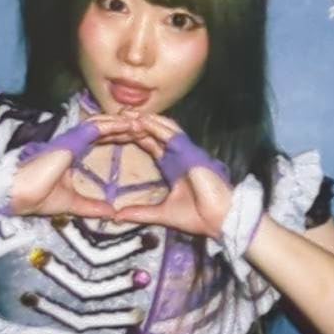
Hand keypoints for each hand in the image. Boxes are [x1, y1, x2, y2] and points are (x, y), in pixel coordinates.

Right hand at [8, 112, 142, 219]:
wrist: (20, 194)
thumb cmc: (38, 198)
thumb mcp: (72, 204)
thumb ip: (92, 206)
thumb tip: (111, 213)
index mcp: (73, 154)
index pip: (100, 140)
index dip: (118, 136)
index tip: (137, 137)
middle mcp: (73, 143)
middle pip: (104, 129)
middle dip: (124, 126)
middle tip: (145, 125)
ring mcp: (71, 139)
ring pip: (102, 124)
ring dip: (122, 122)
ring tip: (142, 121)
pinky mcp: (70, 140)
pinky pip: (96, 128)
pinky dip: (113, 125)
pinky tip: (129, 124)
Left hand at [107, 114, 234, 239]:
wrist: (219, 219)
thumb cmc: (198, 216)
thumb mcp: (162, 214)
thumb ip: (140, 213)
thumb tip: (117, 217)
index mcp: (172, 165)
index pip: (150, 144)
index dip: (134, 136)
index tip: (115, 131)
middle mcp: (178, 155)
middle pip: (154, 132)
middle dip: (137, 123)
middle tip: (117, 114)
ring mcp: (185, 152)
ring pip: (163, 129)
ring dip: (145, 120)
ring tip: (127, 113)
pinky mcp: (190, 153)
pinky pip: (172, 136)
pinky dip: (157, 127)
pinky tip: (143, 120)